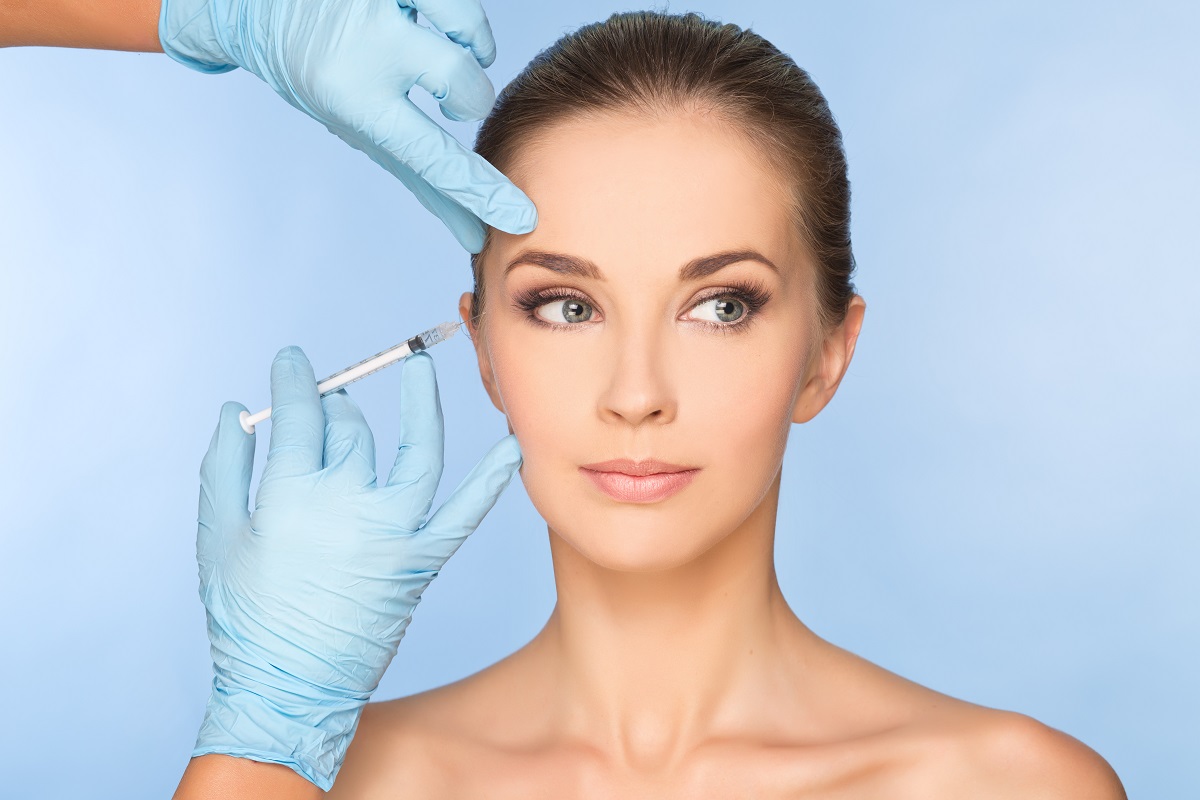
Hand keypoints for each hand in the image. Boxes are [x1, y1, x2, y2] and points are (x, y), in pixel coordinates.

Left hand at [158, 0, 535, 252]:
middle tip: (448, 97)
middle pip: (464, 85)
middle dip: (469, 96)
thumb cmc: (325, 76)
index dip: (481, 192)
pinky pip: (458, 2)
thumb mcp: (362, 130)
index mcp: (355, 103)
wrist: (259, 4)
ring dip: (471, 48)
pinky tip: (436, 21)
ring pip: (470, 34)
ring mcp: (379, 5)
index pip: (432, 160)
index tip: (520, 218)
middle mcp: (365, 50)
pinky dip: (459, 18)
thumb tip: (473, 235)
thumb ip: (422, 177)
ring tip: (440, 50)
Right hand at [193, 347, 520, 789]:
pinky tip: (511, 445)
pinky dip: (490, 480)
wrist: (288, 689)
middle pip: (351, 432)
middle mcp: (348, 503)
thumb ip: (224, 464)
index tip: (293, 363)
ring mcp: (392, 531)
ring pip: (415, 452)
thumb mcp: (216, 535)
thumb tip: (235, 408)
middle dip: (337, 409)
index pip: (300, 414)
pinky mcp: (421, 560)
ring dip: (422, 404)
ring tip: (420, 368)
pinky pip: (463, 513)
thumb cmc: (244, 615)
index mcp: (292, 492)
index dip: (296, 381)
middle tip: (330, 405)